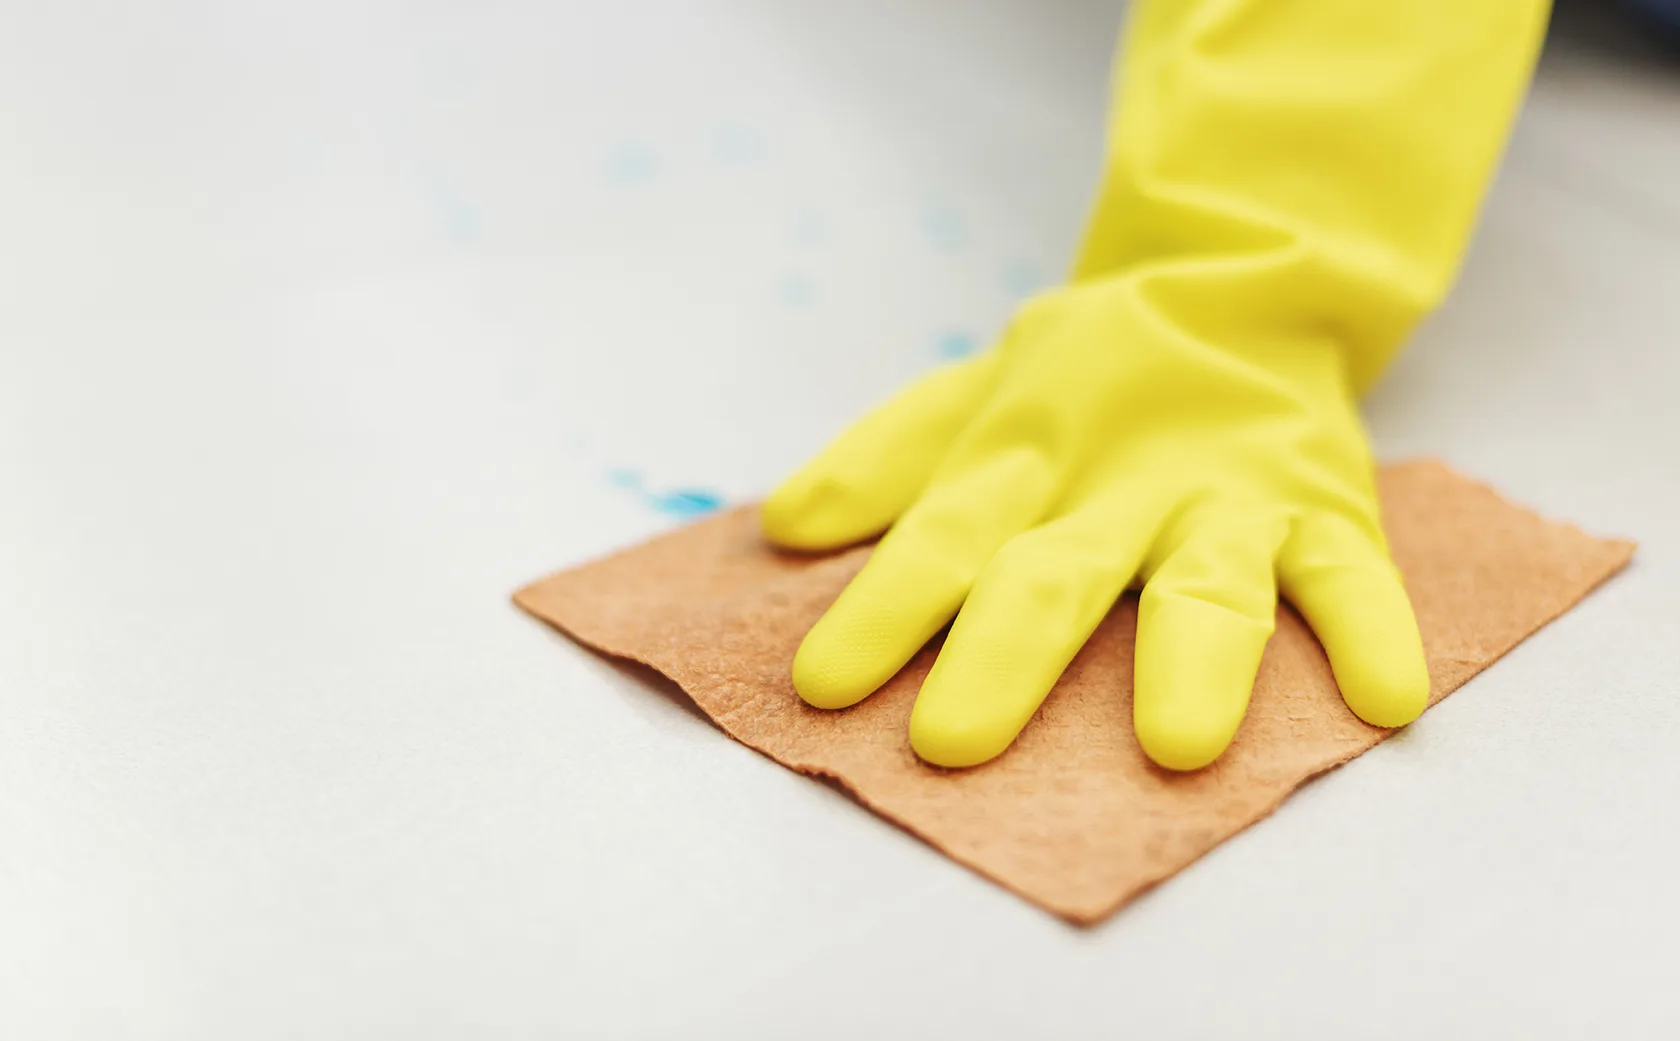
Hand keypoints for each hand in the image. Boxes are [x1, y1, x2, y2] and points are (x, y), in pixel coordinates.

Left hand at [760, 277, 1427, 769]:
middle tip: (952, 738)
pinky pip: (1354, 574)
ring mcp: (1229, 499)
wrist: (1237, 283)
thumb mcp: (974, 395)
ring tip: (1175, 745)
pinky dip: (1373, 630)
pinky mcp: (1324, 506)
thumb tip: (783, 523)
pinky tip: (1384, 700)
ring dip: (1193, 660)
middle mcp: (1120, 486)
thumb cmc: (1086, 372)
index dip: (883, 610)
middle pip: (1055, 575)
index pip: (941, 538)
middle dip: (1004, 654)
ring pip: (1209, 585)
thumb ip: (884, 457)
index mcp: (1025, 460)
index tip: (822, 687)